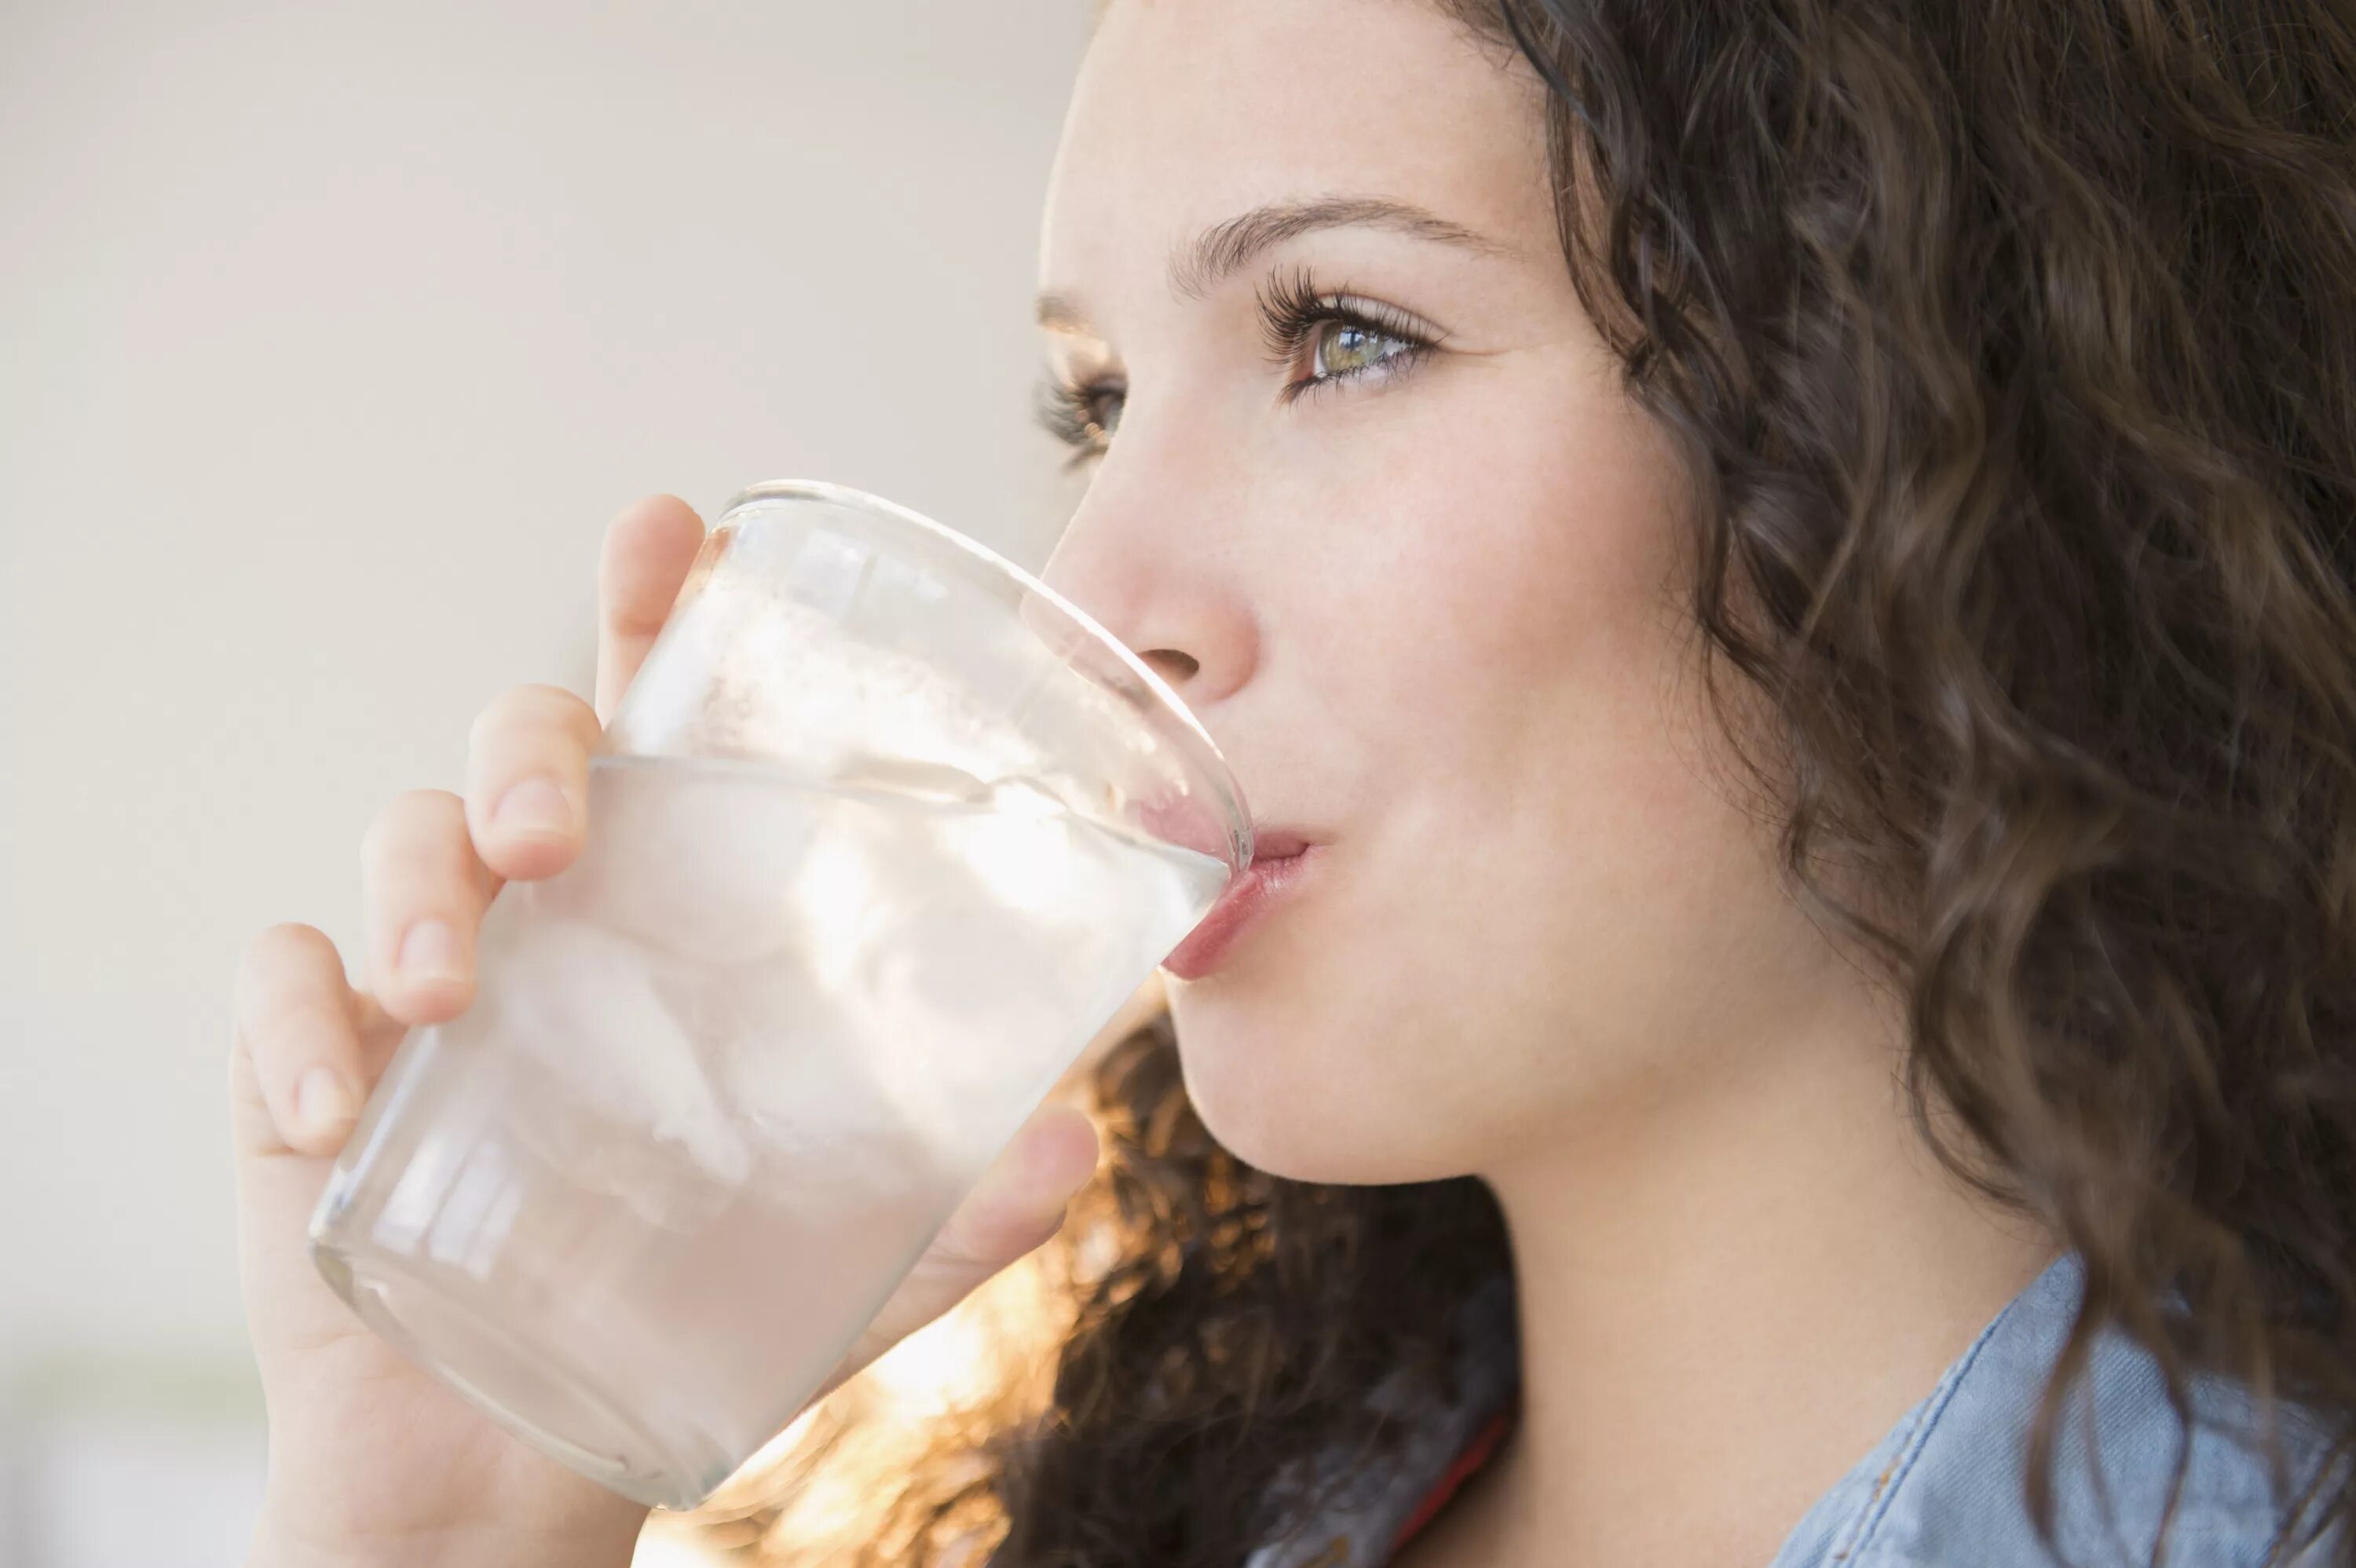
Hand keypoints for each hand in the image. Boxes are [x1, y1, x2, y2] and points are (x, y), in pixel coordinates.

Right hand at [232, 495, 1102, 1567]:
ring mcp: (426, 983)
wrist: (528, 1448)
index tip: (672, 526)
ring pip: (402, 839)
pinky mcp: (316, 1070)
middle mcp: (555, 916)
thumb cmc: (690, 1307)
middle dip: (532, 748)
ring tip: (444, 990)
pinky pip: (280, 985)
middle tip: (559, 838)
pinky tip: (338, 1102)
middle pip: (526, 741)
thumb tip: (1077, 1148)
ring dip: (414, 887)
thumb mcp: (844, 1264)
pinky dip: (296, 1021)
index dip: (656, 612)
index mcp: (676, 917)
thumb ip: (956, 1213)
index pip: (668, 727)